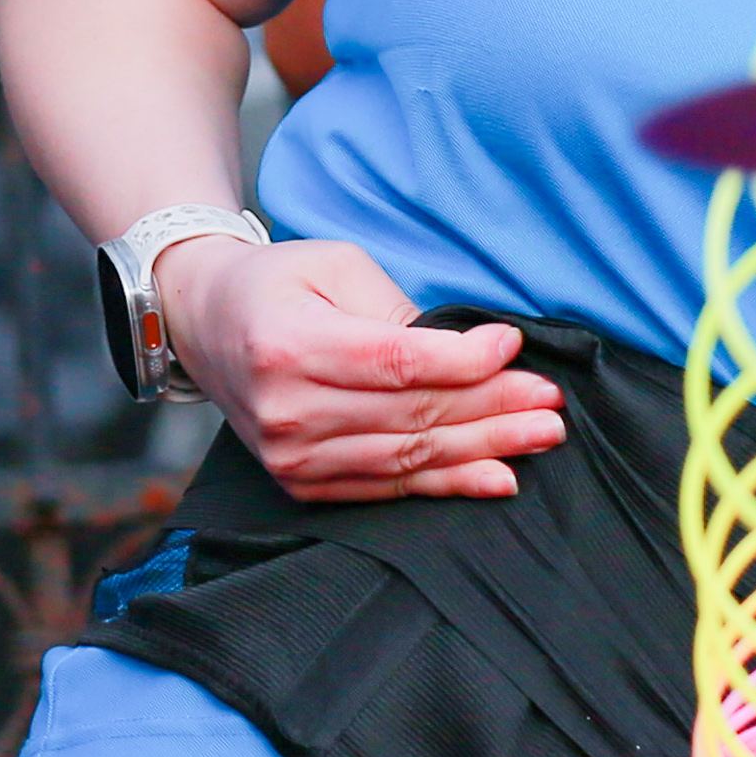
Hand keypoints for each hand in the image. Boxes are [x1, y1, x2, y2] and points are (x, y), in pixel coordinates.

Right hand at [164, 235, 569, 496]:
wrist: (205, 325)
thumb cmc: (278, 285)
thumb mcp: (334, 267)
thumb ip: (396, 311)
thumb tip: (470, 353)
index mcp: (289, 346)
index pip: (396, 364)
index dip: (463, 361)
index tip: (513, 345)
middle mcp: (287, 410)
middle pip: (412, 415)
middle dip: (492, 408)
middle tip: (550, 402)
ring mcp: (292, 456)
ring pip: (410, 457)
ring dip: (485, 448)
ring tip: (541, 433)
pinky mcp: (302, 484)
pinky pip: (390, 489)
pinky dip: (449, 484)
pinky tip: (499, 476)